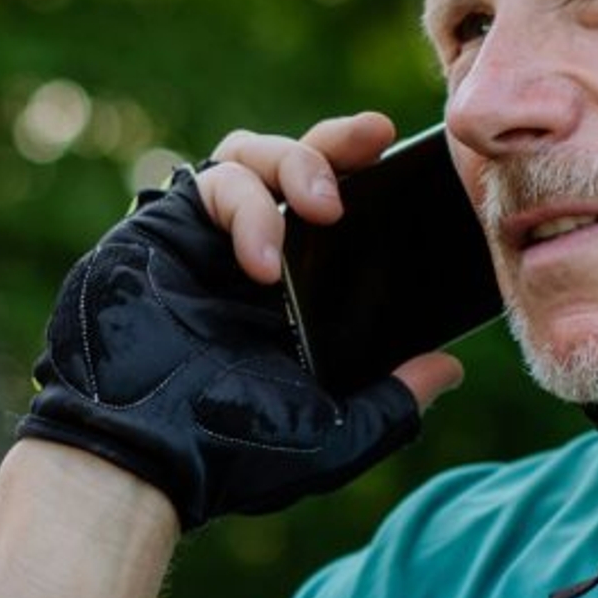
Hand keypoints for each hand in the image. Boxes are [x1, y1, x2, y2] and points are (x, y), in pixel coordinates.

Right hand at [16, 112, 461, 528]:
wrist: (147, 458)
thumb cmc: (232, 453)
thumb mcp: (335, 432)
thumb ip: (393, 400)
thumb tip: (450, 370)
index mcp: (294, 297)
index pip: (338, 213)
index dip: (372, 178)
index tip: (408, 156)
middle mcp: (252, 259)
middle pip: (297, 163)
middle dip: (339, 143)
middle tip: (375, 139)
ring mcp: (205, 240)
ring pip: (253, 154)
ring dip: (296, 164)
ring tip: (324, 210)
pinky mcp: (163, 228)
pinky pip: (213, 181)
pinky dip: (248, 209)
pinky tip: (261, 262)